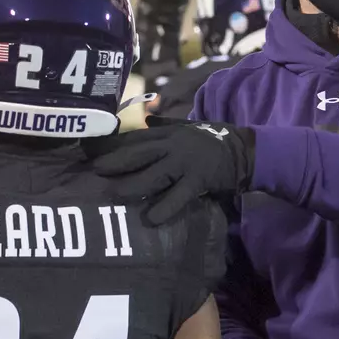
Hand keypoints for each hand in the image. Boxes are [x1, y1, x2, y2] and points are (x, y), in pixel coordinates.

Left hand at [96, 122, 254, 223]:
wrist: (244, 150)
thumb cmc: (214, 138)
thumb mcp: (189, 126)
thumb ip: (167, 124)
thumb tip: (147, 119)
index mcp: (169, 133)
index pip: (137, 138)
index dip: (115, 145)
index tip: (94, 151)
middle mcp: (174, 146)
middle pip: (140, 154)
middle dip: (117, 163)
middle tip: (95, 172)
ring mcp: (186, 163)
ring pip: (154, 175)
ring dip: (133, 186)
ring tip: (114, 196)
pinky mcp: (199, 179)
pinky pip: (179, 195)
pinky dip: (165, 207)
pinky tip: (152, 219)